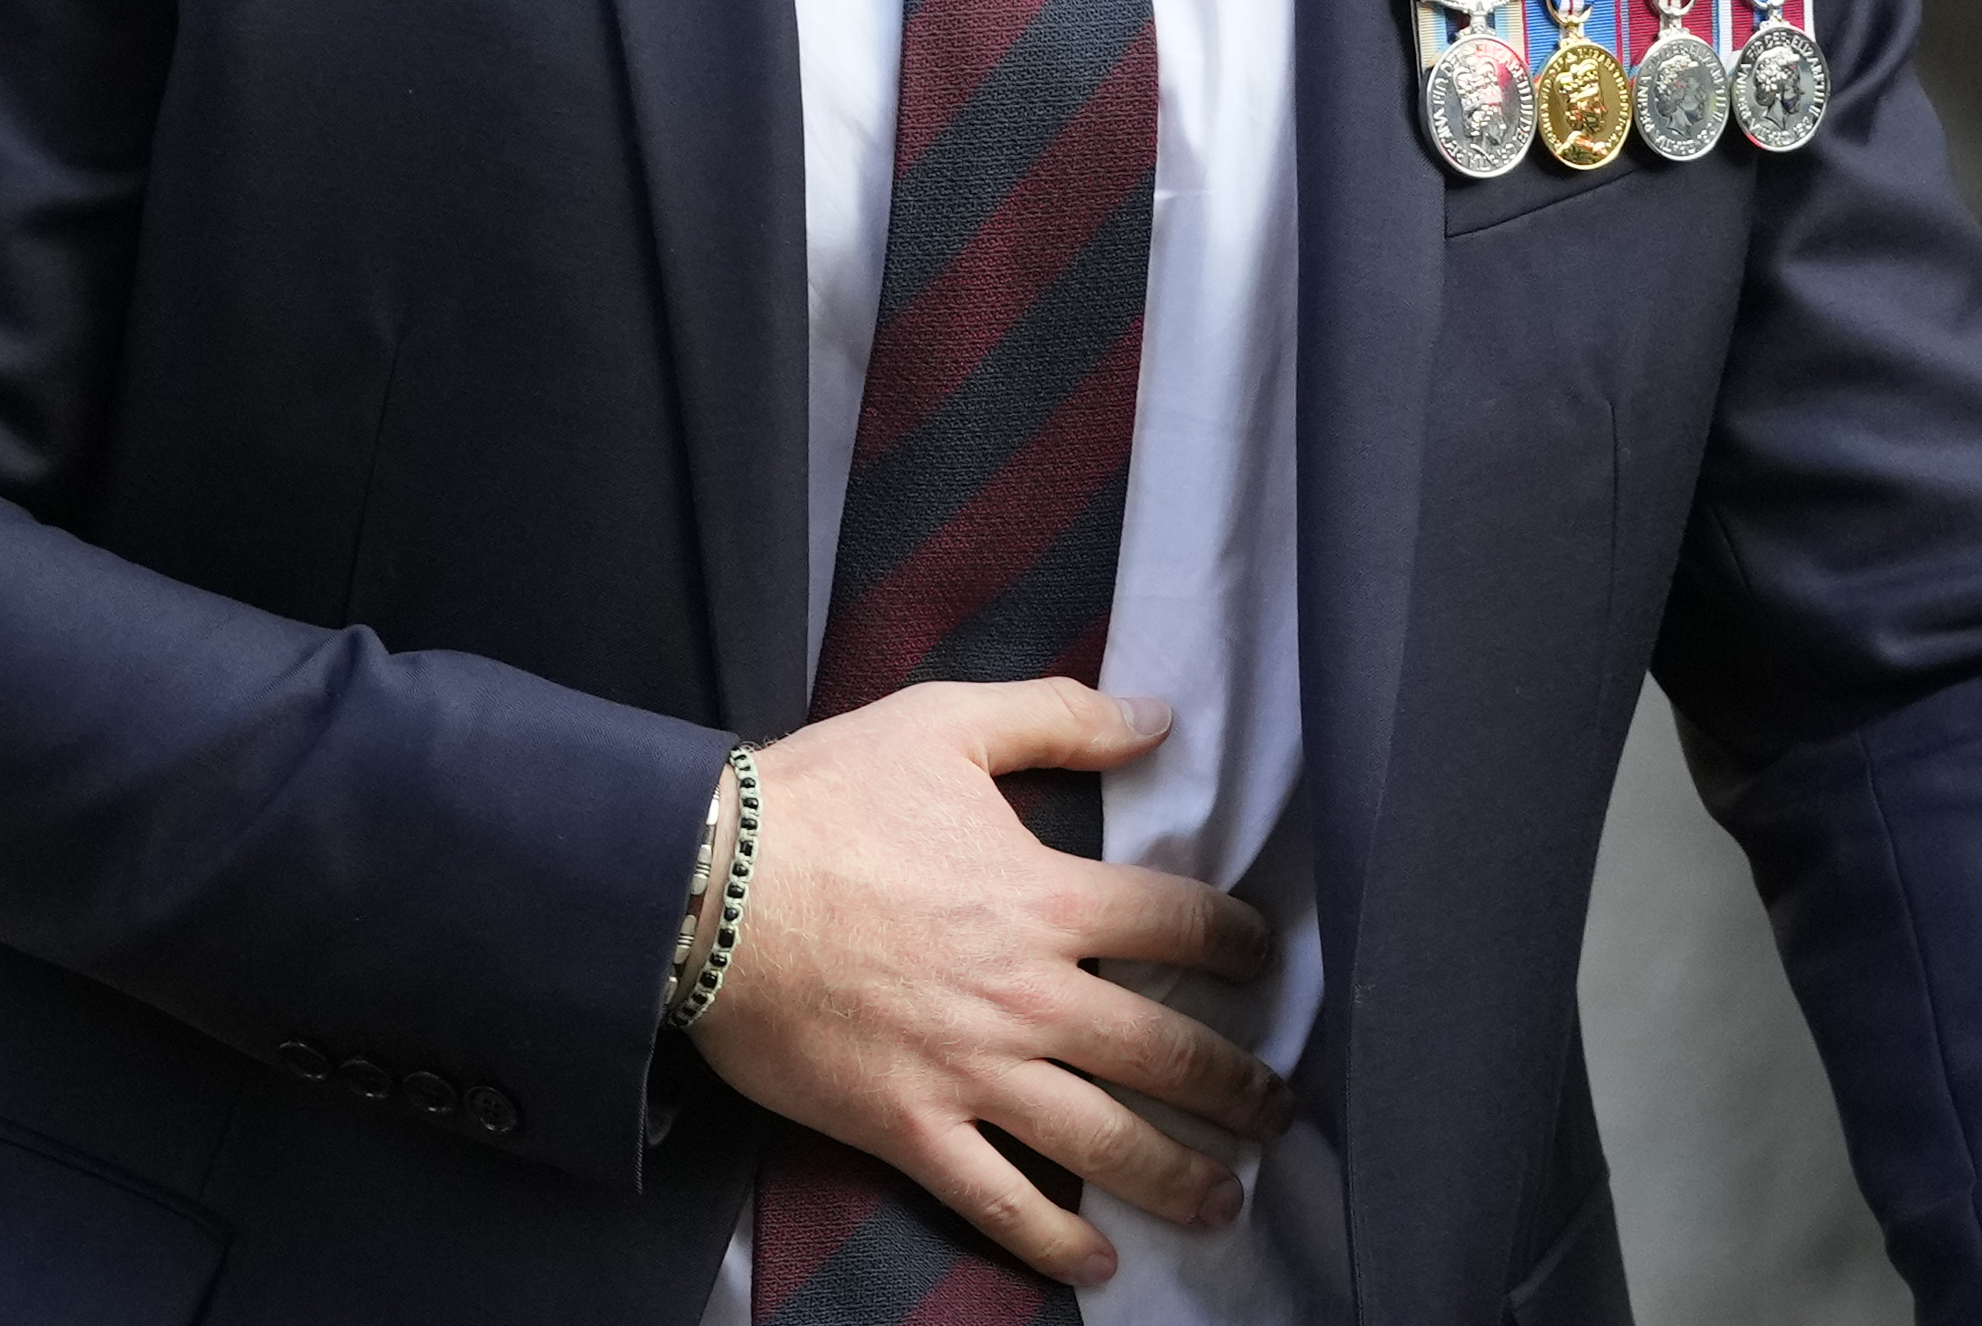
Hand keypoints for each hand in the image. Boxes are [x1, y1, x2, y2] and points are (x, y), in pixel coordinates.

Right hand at [691, 678, 1291, 1289]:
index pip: (1178, 922)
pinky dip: (1055, 1241)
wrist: (704, 889)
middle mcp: (1026, 995)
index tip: (1263, 959)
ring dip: (1178, 1173)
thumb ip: (1059, 717)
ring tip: (1226, 1196)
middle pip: (1164, 1051)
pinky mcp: (909, 1127)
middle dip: (1236, 1086)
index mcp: (1044, 897)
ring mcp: (971, 1071)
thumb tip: (1156, 717)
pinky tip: (1101, 1263)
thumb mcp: (945, 724)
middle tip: (1277, 1108)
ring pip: (1103, 1142)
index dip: (1236, 940)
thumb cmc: (823, 798)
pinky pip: (998, 1200)